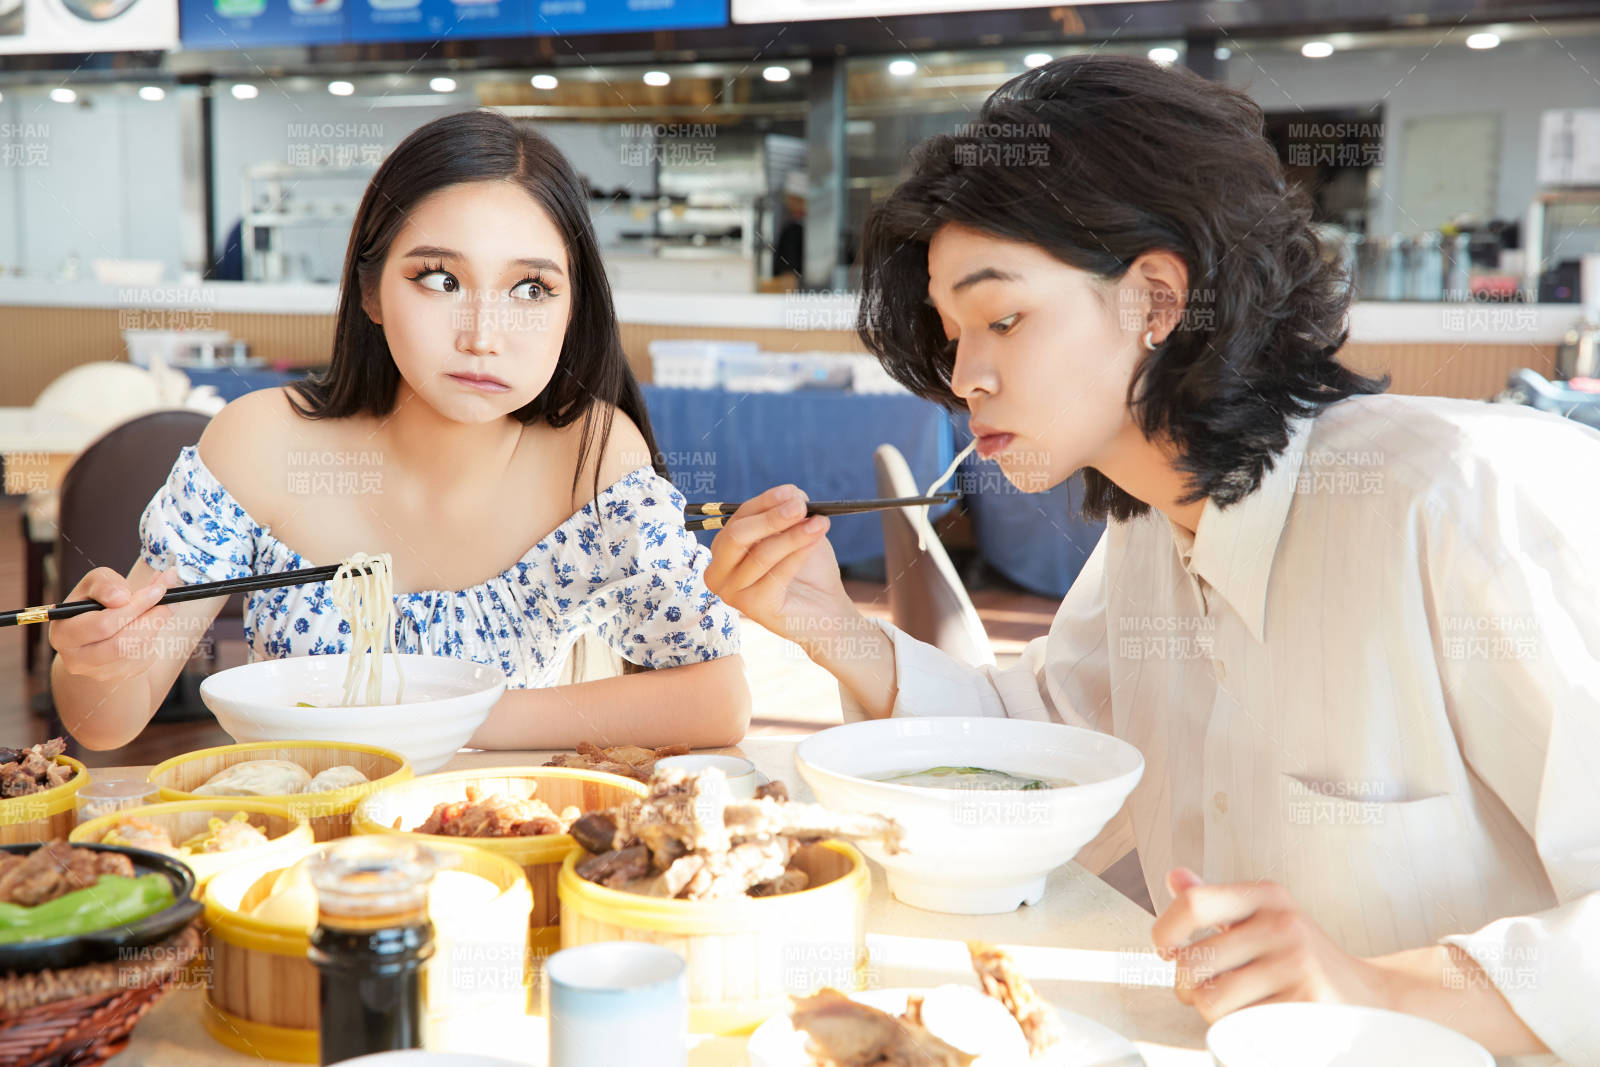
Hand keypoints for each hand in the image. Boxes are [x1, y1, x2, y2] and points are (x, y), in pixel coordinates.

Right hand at [49, 568, 181, 682]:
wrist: (97, 632)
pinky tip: (150, 624)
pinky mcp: (118, 677)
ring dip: (155, 627)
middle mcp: (75, 659)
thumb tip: (123, 596)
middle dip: (149, 618)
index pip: (102, 624)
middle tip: (169, 599)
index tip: (157, 590)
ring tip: (164, 607)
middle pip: (120, 644)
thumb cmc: (95, 603)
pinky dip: (153, 637)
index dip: (133, 607)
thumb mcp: (95, 584)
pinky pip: (143, 658)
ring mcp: (97, 672)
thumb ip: (106, 583)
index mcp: (63, 633)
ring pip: (135, 651)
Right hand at [703, 484, 850, 646]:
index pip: (738, 518)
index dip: (765, 502)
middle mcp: (718, 572)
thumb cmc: (809, 570)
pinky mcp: (752, 608)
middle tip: (801, 506)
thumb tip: (793, 495)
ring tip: (820, 522)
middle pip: (737, 535)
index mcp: (723, 550)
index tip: (793, 492)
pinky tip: (816, 539)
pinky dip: (798, 553)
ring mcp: (732, 593)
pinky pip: (776, 574)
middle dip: (771, 518)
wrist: (827, 610)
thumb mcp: (797, 533)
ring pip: (760, 554)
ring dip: (793, 535)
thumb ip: (790, 513)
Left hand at [1151, 868, 1393, 1022]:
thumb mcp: (1265, 919)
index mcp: (1267, 896)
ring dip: (1214, 1014)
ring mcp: (1297, 964)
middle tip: (1213, 990)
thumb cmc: (1304, 960)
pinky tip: (1260, 1020)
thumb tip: (1175, 877)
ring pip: (1210, 1000)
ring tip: (1239, 1007)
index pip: (1193, 903)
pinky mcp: (1306, 1004)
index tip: (1167, 949)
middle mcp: (1282, 924)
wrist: (1372, 997)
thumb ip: (1217, 902)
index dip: (1165, 930)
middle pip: (1192, 962)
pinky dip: (1240, 1030)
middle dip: (1189, 988)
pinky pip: (1239, 1025)